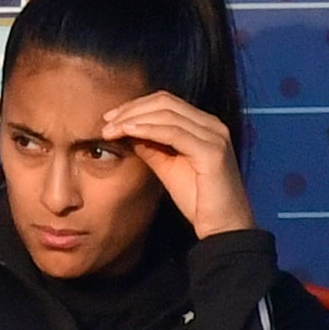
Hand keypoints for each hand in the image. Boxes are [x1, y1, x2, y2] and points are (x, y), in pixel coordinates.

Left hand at [100, 89, 252, 239]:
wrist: (223, 227)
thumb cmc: (198, 200)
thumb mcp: (167, 167)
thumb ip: (151, 146)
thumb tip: (125, 129)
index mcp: (204, 125)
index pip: (166, 102)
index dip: (135, 105)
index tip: (109, 118)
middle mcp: (212, 125)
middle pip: (165, 102)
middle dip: (131, 109)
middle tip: (105, 122)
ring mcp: (214, 136)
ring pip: (167, 114)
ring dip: (134, 119)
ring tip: (110, 129)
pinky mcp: (212, 151)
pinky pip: (173, 133)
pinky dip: (147, 129)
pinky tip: (128, 133)